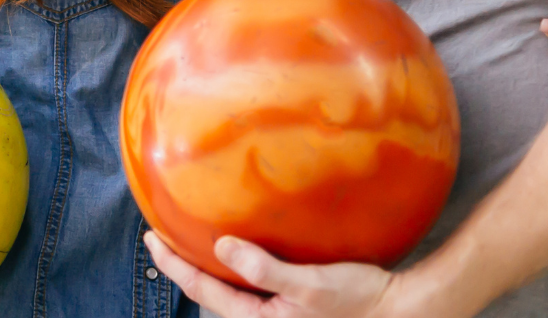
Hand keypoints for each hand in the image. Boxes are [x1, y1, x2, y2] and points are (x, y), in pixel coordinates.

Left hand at [144, 231, 394, 317]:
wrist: (397, 310)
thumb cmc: (358, 301)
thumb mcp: (309, 285)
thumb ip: (264, 268)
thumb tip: (222, 246)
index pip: (202, 290)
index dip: (173, 264)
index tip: (149, 238)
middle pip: (209, 294)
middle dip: (183, 267)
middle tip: (160, 237)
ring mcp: (275, 315)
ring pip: (227, 292)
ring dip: (206, 268)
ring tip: (189, 241)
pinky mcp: (288, 306)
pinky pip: (247, 289)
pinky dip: (231, 269)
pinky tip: (234, 251)